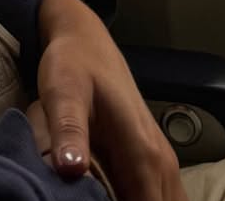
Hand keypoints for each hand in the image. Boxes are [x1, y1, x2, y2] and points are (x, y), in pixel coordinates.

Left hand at [35, 0, 187, 200]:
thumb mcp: (63, 93)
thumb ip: (69, 131)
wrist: (85, 38)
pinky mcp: (152, 158)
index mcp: (143, 153)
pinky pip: (160, 196)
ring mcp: (160, 159)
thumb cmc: (73, 64)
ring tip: (107, 200)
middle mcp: (161, 161)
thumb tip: (70, 170)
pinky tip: (117, 198)